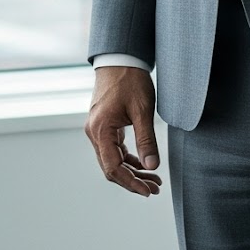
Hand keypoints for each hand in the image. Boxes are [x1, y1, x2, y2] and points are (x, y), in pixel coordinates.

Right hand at [84, 66, 161, 195]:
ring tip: (153, 180)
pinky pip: (114, 149)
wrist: (120, 58)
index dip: (130, 183)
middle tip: (155, 189)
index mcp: (101, 130)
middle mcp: (94, 132)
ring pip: (112, 160)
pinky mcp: (104, 125)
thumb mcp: (143, 110)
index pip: (113, 168)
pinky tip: (144, 164)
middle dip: (132, 181)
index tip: (148, 191)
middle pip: (110, 168)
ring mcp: (97, 129)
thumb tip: (152, 166)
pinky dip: (128, 159)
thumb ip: (146, 140)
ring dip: (132, 171)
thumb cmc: (130, 80)